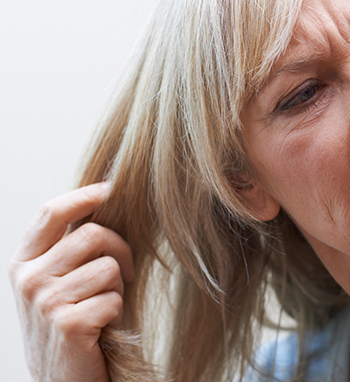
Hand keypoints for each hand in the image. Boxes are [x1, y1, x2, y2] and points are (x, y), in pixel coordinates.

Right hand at [8, 183, 133, 381]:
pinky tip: (101, 327)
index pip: (50, 212)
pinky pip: (114, 299)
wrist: (60, 381)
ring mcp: (45, 302)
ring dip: (117, 287)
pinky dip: (117, 312)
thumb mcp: (55, 282)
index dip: (83, 196)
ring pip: (107, 267)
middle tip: (124, 272)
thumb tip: (103, 199)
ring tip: (103, 306)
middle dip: (120, 249)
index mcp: (23, 262)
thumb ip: (68, 249)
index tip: (109, 189)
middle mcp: (28, 279)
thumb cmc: (67, 324)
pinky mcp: (68, 324)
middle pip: (91, 234)